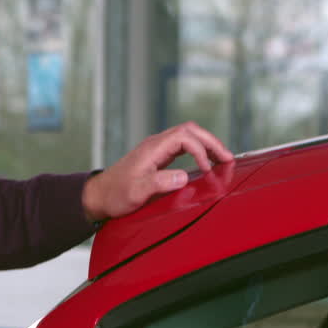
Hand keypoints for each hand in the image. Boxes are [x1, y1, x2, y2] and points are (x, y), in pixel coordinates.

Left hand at [82, 122, 232, 222]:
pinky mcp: (157, 158)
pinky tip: (205, 162)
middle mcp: (156, 144)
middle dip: (211, 142)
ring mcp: (156, 149)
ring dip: (206, 145)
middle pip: (190, 131)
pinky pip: (182, 146)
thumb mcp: (137, 192)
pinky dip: (197, 151)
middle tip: (228, 157)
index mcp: (152, 148)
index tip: (208, 170)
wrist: (99, 196)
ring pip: (187, 136)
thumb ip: (160, 183)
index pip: (185, 137)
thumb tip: (184, 177)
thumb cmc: (116, 195)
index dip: (200, 150)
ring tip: (222, 159)